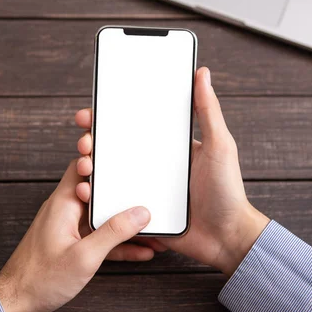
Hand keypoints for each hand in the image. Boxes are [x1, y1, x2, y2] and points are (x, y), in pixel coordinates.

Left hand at [0, 160, 159, 311]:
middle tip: (147, 193)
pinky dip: (116, 241)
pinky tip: (139, 249)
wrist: (17, 303)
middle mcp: (64, 209)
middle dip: (123, 192)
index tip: (124, 156)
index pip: (82, 167)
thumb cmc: (40, 279)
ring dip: (124, 222)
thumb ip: (113, 233)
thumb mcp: (84, 257)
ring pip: (101, 215)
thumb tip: (139, 214)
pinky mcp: (70, 243)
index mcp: (63, 203)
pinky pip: (98, 236)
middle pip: (97, 190)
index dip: (101, 158)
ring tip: (150, 228)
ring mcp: (67, 226)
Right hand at [74, 67, 269, 276]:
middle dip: (91, 142)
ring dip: (90, 169)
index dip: (109, 117)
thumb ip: (208, 111)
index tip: (91, 112)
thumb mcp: (219, 146)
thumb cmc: (227, 191)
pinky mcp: (140, 212)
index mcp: (168, 147)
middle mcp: (153, 165)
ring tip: (84, 168)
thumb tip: (202, 73)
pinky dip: (98, 197)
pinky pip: (114, 203)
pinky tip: (87, 193)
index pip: (134, 125)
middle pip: (114, 149)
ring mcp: (145, 189)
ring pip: (109, 175)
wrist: (226, 238)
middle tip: (84, 142)